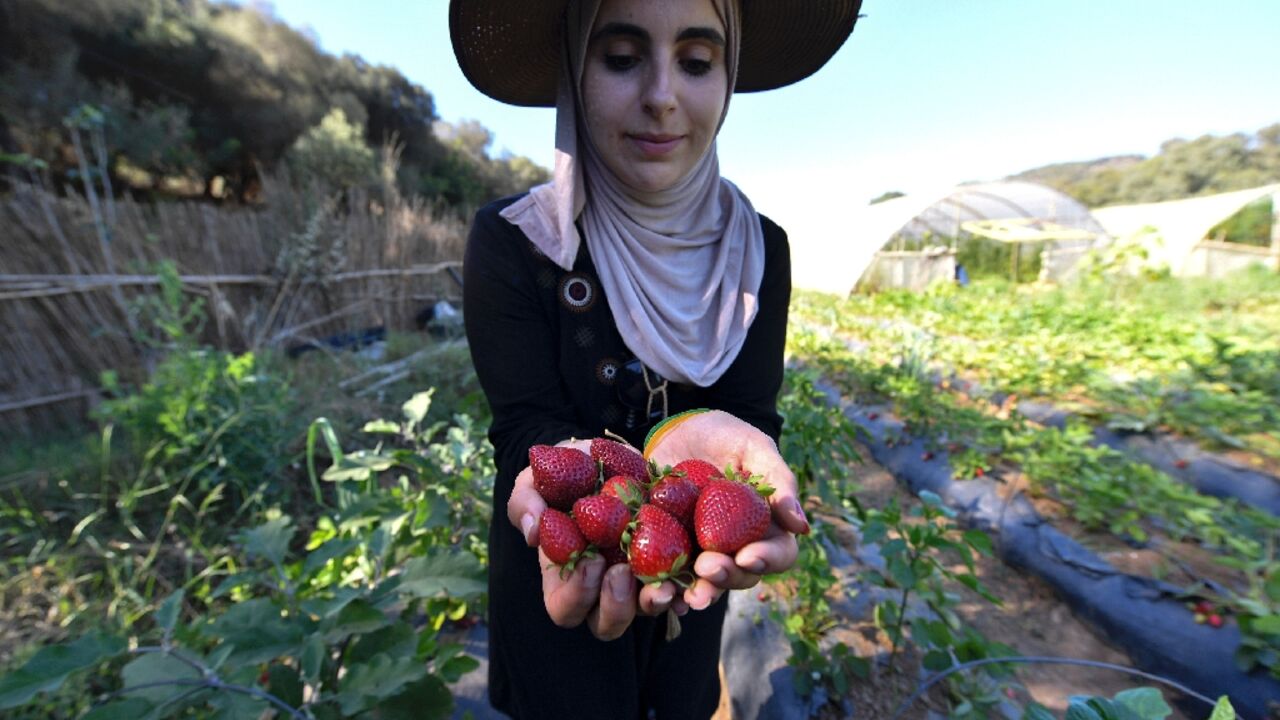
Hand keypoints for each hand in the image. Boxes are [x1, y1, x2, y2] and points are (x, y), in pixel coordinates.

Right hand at [508, 439, 685, 637]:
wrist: (609, 456)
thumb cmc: (563, 472)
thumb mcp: (536, 479)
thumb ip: (525, 502)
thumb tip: (532, 533)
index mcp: (566, 577)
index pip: (565, 609)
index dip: (576, 595)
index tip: (590, 560)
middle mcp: (603, 588)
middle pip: (607, 625)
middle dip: (615, 606)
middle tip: (622, 571)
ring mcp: (638, 579)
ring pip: (647, 612)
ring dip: (655, 603)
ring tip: (662, 583)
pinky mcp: (670, 563)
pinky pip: (684, 588)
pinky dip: (689, 588)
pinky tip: (693, 575)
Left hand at [646, 411, 809, 609]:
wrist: (678, 427)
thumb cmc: (726, 436)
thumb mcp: (754, 448)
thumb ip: (779, 482)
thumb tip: (802, 527)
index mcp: (765, 525)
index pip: (779, 554)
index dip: (767, 560)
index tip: (748, 556)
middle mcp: (737, 545)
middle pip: (742, 575)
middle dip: (727, 577)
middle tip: (708, 566)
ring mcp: (702, 549)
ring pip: (707, 583)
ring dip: (699, 592)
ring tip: (687, 595)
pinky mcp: (670, 548)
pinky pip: (670, 576)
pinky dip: (667, 590)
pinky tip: (661, 594)